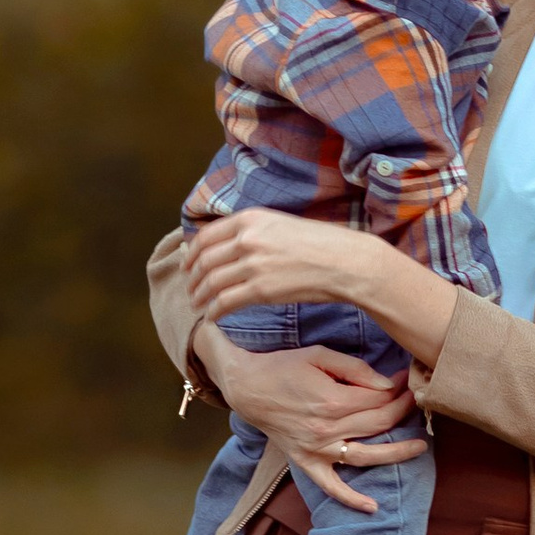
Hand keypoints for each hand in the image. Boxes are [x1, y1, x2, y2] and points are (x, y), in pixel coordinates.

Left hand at [185, 210, 368, 318]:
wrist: (345, 261)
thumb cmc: (320, 243)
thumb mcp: (280, 223)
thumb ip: (253, 231)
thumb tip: (229, 246)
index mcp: (250, 219)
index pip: (206, 236)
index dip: (192, 253)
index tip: (188, 265)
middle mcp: (247, 238)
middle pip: (205, 260)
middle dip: (193, 278)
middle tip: (190, 289)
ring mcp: (254, 264)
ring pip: (211, 282)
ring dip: (200, 296)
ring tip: (197, 304)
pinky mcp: (261, 289)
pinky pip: (225, 302)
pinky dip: (214, 311)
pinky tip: (212, 316)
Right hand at [206, 335, 416, 515]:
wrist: (247, 387)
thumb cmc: (283, 367)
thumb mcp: (320, 355)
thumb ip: (355, 369)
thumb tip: (387, 384)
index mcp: (332, 400)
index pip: (378, 399)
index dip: (396, 388)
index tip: (404, 380)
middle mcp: (327, 429)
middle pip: (378, 423)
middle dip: (401, 409)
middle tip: (412, 399)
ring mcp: (317, 449)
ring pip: (366, 456)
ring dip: (397, 453)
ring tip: (420, 447)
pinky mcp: (306, 462)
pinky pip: (331, 487)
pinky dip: (351, 499)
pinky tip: (373, 507)